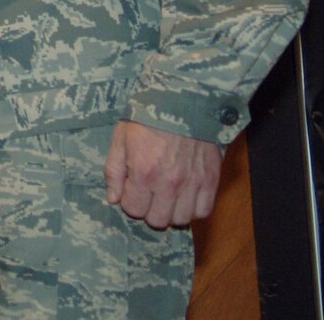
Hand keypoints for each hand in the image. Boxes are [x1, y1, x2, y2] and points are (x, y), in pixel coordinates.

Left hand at [104, 119, 223, 228]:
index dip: (130, 201)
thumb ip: (114, 172)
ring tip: (167, 196)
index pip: (134, 210)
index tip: (132, 189)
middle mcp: (170, 184)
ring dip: (172, 211)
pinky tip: (185, 196)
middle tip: (149, 194)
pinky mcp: (211, 180)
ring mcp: (193, 184)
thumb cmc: (146, 120)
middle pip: (158, 220)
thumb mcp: (120, 140)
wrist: (181, 103)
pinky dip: (194, 208)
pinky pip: (204, 211)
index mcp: (144, 174)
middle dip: (149, 210)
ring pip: (181, 219)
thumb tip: (113, 199)